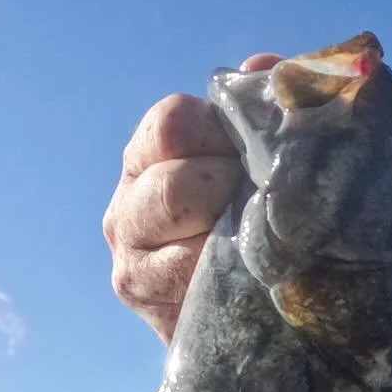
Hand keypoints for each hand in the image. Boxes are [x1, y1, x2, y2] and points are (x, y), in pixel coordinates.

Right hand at [103, 52, 281, 341]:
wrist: (256, 326)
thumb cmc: (261, 234)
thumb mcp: (262, 169)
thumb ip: (259, 117)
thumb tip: (262, 66)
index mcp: (150, 155)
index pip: (175, 121)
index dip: (225, 136)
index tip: (258, 159)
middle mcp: (127, 203)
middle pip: (177, 179)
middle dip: (232, 193)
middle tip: (264, 211)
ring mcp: (129, 255)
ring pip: (182, 228)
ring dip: (231, 234)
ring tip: (261, 245)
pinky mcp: (142, 298)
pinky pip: (185, 274)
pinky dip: (224, 271)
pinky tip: (249, 276)